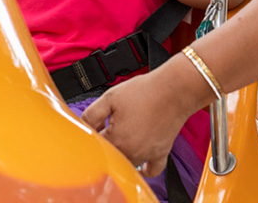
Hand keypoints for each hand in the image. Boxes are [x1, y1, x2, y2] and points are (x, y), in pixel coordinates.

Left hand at [81, 67, 195, 178]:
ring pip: (128, 163)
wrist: (175, 88)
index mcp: (116, 139)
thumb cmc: (145, 91)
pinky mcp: (161, 153)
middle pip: (111, 156)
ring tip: (126, 133)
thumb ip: (92, 115)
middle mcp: (131, 152)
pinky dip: (144, 169)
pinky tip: (139, 163)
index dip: (94, 132)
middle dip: (107, 143)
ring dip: (122, 153)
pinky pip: (151, 170)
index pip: (96, 145)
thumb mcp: (110, 97)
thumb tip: (83, 126)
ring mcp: (147, 155)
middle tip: (111, 126)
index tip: (97, 124)